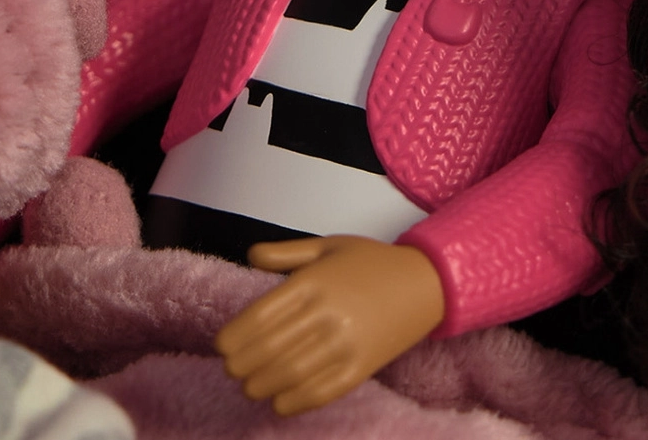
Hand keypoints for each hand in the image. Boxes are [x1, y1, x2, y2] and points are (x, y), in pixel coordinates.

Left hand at [214, 234, 445, 414]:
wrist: (425, 283)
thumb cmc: (372, 262)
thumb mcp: (328, 246)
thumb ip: (287, 253)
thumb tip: (250, 255)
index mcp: (315, 282)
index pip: (261, 316)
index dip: (234, 336)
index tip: (222, 346)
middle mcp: (328, 313)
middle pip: (271, 348)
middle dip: (242, 364)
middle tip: (231, 369)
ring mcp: (346, 344)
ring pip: (291, 374)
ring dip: (262, 385)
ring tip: (250, 386)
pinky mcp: (361, 368)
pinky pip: (321, 391)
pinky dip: (294, 402)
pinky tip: (279, 401)